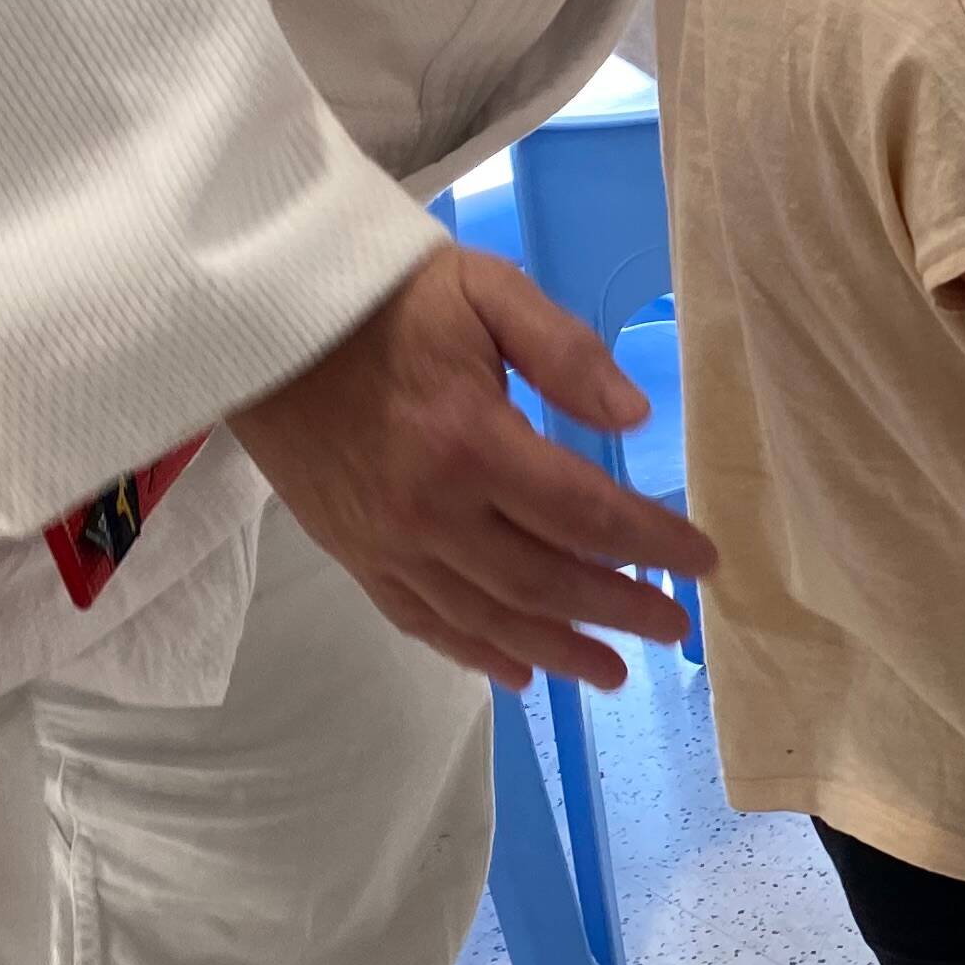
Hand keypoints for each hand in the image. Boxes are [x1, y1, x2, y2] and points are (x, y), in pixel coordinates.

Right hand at [226, 246, 713, 691]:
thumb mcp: (487, 290)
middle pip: (544, 582)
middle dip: (619, 609)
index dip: (651, 542)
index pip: (584, 513)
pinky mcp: (354, 555)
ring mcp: (388, 544)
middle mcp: (431, 512)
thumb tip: (635, 419)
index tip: (702, 561)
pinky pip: (422, 621)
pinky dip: (474, 653)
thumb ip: (564, 351)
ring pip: (488, 618)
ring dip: (557, 650)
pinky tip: (518, 673)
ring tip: (614, 671)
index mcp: (472, 443)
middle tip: (676, 627)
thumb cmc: (388, 297)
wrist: (261, 320)